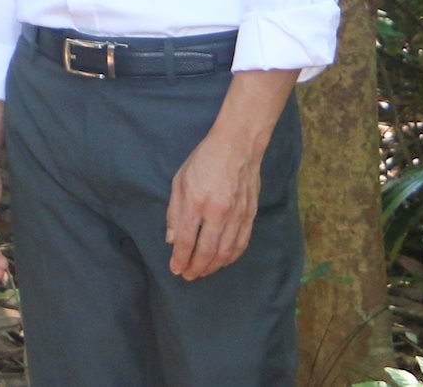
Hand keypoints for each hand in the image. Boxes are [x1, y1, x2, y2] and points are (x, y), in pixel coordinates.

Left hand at [166, 129, 262, 278]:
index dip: (180, 259)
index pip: (187, 240)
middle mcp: (218, 213)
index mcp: (197, 203)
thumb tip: (172, 240)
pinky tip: (223, 262)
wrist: (238, 146)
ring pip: (225, 252)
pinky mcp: (250, 215)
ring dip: (213, 266)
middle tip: (188, 276)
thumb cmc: (204, 160)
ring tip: (202, 272)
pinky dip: (231, 257)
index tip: (175, 269)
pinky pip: (241, 244)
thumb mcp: (180, 181)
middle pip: (207, 251)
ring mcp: (237, 216)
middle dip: (196, 267)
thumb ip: (175, 212)